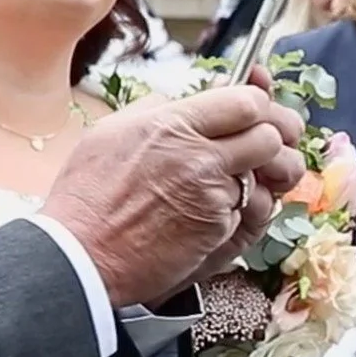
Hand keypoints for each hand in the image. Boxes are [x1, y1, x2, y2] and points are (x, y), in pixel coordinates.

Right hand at [41, 65, 305, 307]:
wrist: (80, 256)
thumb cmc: (87, 197)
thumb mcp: (110, 133)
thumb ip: (151, 110)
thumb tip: (178, 100)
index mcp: (171, 124)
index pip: (246, 101)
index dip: (258, 106)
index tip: (254, 114)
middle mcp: (198, 155)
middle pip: (270, 135)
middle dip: (275, 139)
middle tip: (268, 146)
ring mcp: (212, 193)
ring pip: (268, 175)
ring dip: (267, 176)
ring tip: (254, 179)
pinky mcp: (218, 227)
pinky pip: (251, 209)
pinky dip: (242, 209)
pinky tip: (220, 212)